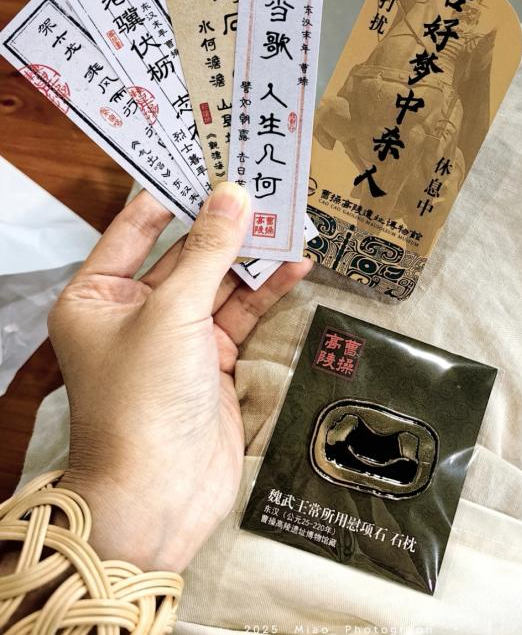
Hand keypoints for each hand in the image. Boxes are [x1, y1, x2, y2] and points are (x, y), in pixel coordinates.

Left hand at [48, 183, 311, 572]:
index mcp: (96, 294)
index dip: (173, 193)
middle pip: (184, 252)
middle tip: (263, 182)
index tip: (209, 158)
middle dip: (224, 223)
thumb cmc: (142, 397)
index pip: (135, 227)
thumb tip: (234, 193)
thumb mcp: (173, 312)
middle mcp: (132, 310)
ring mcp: (175, 336)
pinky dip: (266, 290)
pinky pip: (240, 313)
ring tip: (290, 217)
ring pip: (218, 281)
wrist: (159, 493)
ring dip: (252, 255)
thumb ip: (209, 251)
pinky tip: (296, 265)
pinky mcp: (211, 359)